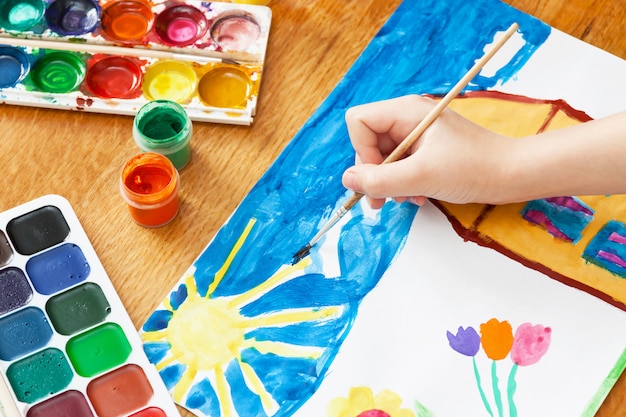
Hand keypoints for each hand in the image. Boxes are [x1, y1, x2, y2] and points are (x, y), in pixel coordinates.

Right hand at [341, 95, 513, 207]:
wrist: (512, 175)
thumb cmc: (474, 168)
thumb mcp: (422, 177)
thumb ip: (381, 180)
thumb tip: (347, 180)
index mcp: (406, 112)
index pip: (359, 121)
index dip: (361, 151)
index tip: (378, 176)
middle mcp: (408, 119)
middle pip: (368, 143)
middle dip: (375, 174)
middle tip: (383, 200)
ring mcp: (417, 135)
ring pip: (383, 158)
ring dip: (389, 183)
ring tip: (408, 198)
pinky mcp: (426, 151)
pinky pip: (399, 166)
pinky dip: (403, 184)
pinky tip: (419, 196)